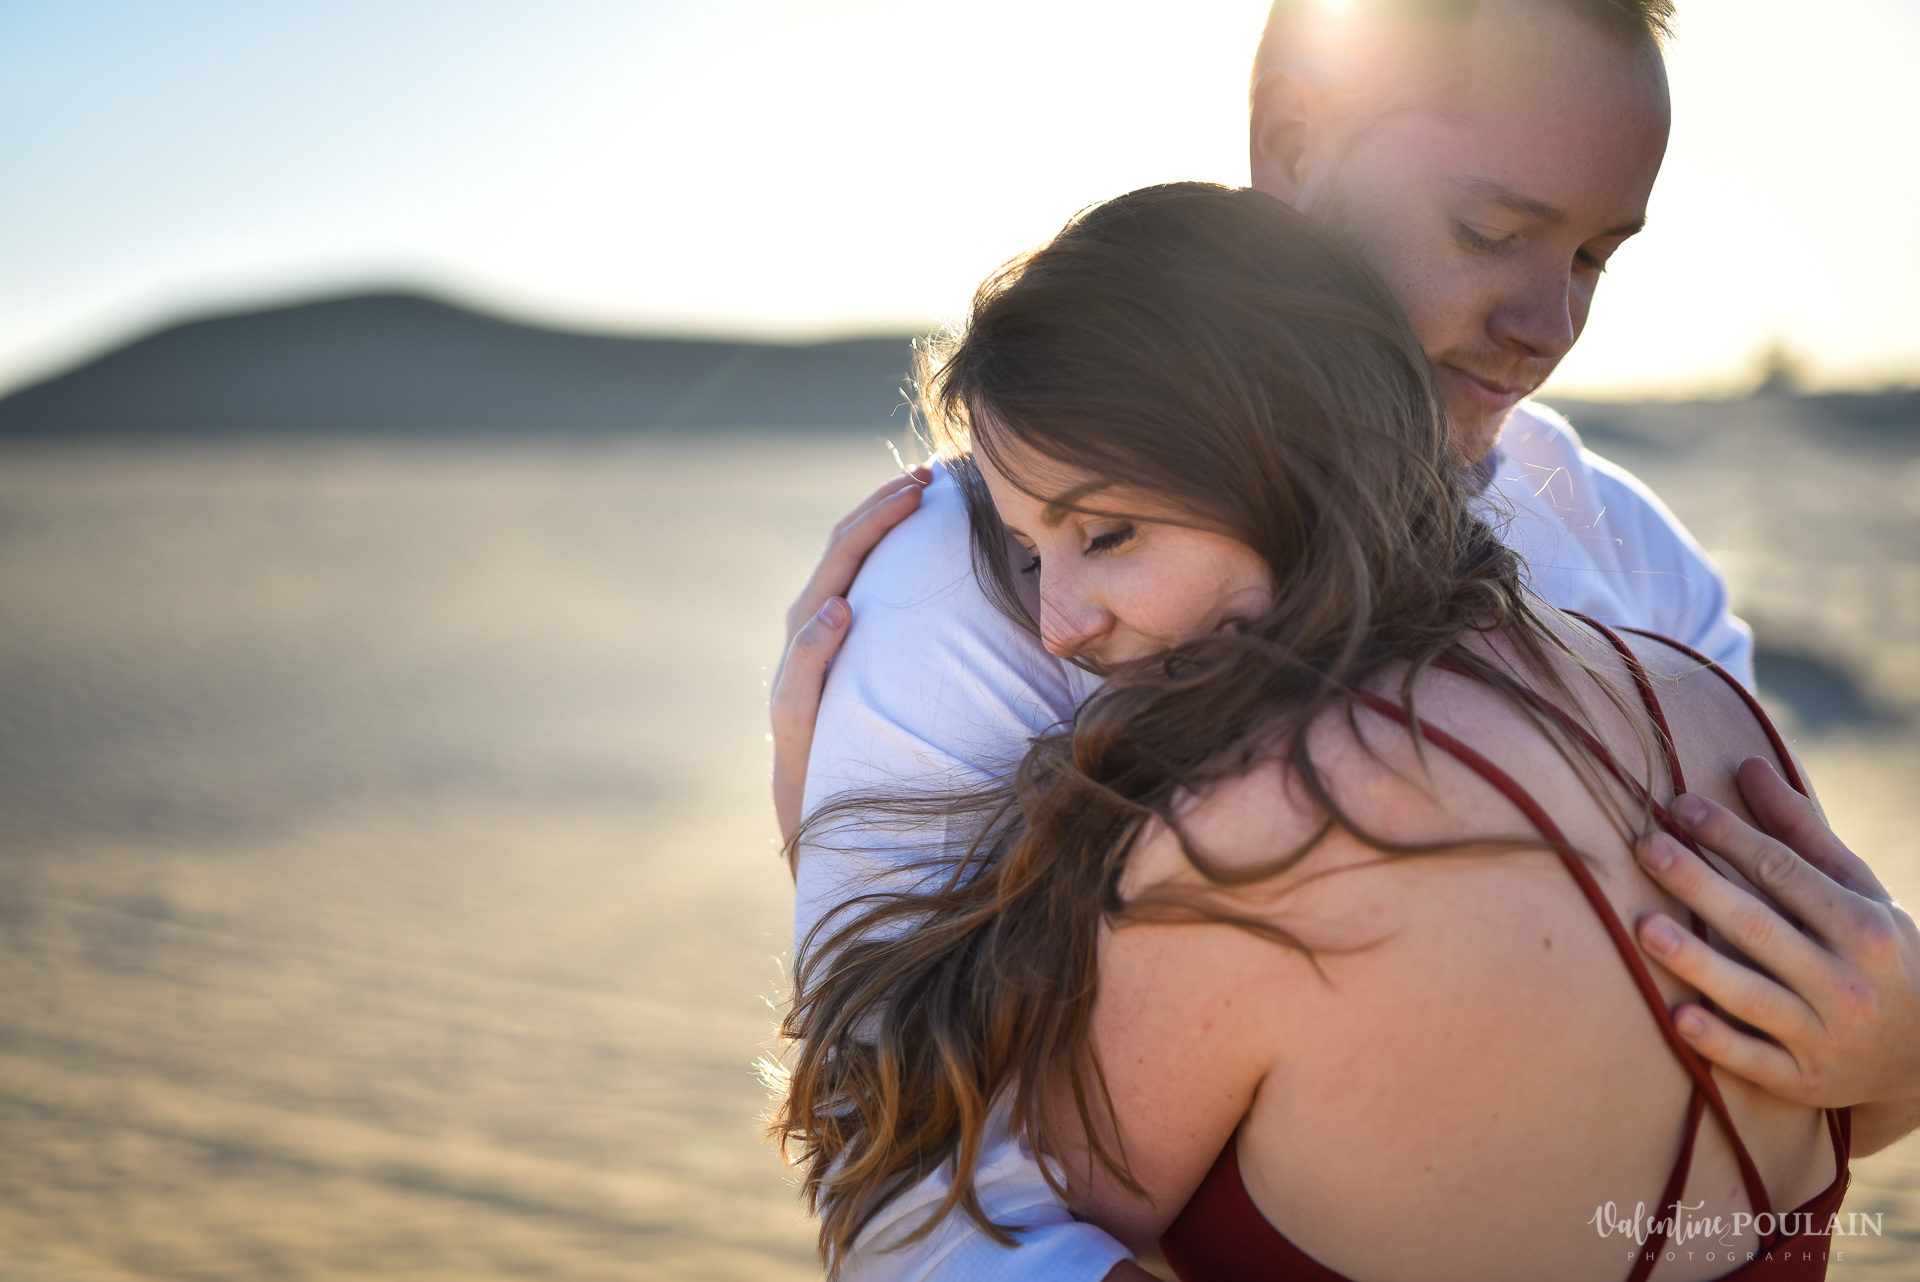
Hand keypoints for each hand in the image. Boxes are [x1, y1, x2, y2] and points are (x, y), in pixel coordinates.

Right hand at [772, 465, 930, 859]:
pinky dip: (814, 644)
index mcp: (845, 640)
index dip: (886, 513)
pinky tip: (839, 615)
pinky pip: (796, 683)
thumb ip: (961, 666)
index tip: (930, 477)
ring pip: (810, 606)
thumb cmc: (904, 780)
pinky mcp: (792, 735)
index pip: (858, 559)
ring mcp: (798, 691)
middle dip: (873, 515)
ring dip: (848, 556)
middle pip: (835, 565)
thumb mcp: (937, 710)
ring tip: (887, 516)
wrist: (852, 858)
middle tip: (918, 479)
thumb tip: (1046, 624)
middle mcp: (812, 655)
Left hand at [1631, 756, 1919, 1120]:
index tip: (1678, 806)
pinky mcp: (1804, 1082)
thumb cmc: (1879, 956)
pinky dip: (1718, 1042)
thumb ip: (1802, 833)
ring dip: (1696, 963)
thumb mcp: (1860, 893)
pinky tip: (1678, 1017)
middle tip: (1646, 848)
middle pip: (1760, 928)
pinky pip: (1755, 1062)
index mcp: (1865, 928)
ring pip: (1751, 997)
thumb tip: (1748, 764)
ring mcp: (1825, 1037)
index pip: (1784, 873)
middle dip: (1701, 887)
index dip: (1729, 837)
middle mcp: (1847, 983)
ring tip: (1644, 928)